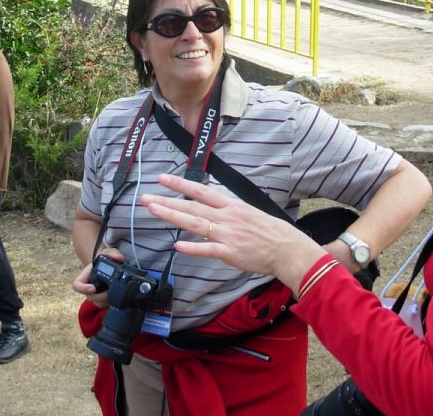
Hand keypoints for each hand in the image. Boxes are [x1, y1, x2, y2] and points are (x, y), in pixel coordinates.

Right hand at [72, 247, 124, 307]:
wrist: (110, 265)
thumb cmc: (106, 259)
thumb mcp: (109, 253)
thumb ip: (113, 253)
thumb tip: (120, 258)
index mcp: (85, 276)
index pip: (77, 285)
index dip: (83, 288)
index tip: (93, 288)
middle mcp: (87, 287)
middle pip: (89, 297)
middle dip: (100, 296)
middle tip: (110, 292)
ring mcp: (94, 294)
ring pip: (96, 302)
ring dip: (105, 300)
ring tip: (115, 293)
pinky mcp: (101, 299)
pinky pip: (103, 305)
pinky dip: (109, 303)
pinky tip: (116, 297)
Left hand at [140, 174, 325, 293]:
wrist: (287, 248)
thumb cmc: (269, 231)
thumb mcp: (247, 212)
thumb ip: (227, 210)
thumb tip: (209, 207)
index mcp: (231, 205)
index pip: (201, 191)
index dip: (180, 184)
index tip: (162, 178)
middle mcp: (226, 217)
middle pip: (192, 206)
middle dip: (167, 201)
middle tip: (145, 197)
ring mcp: (227, 235)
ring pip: (195, 224)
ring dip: (172, 216)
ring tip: (153, 210)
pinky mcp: (230, 253)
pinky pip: (209, 250)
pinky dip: (193, 248)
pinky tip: (178, 247)